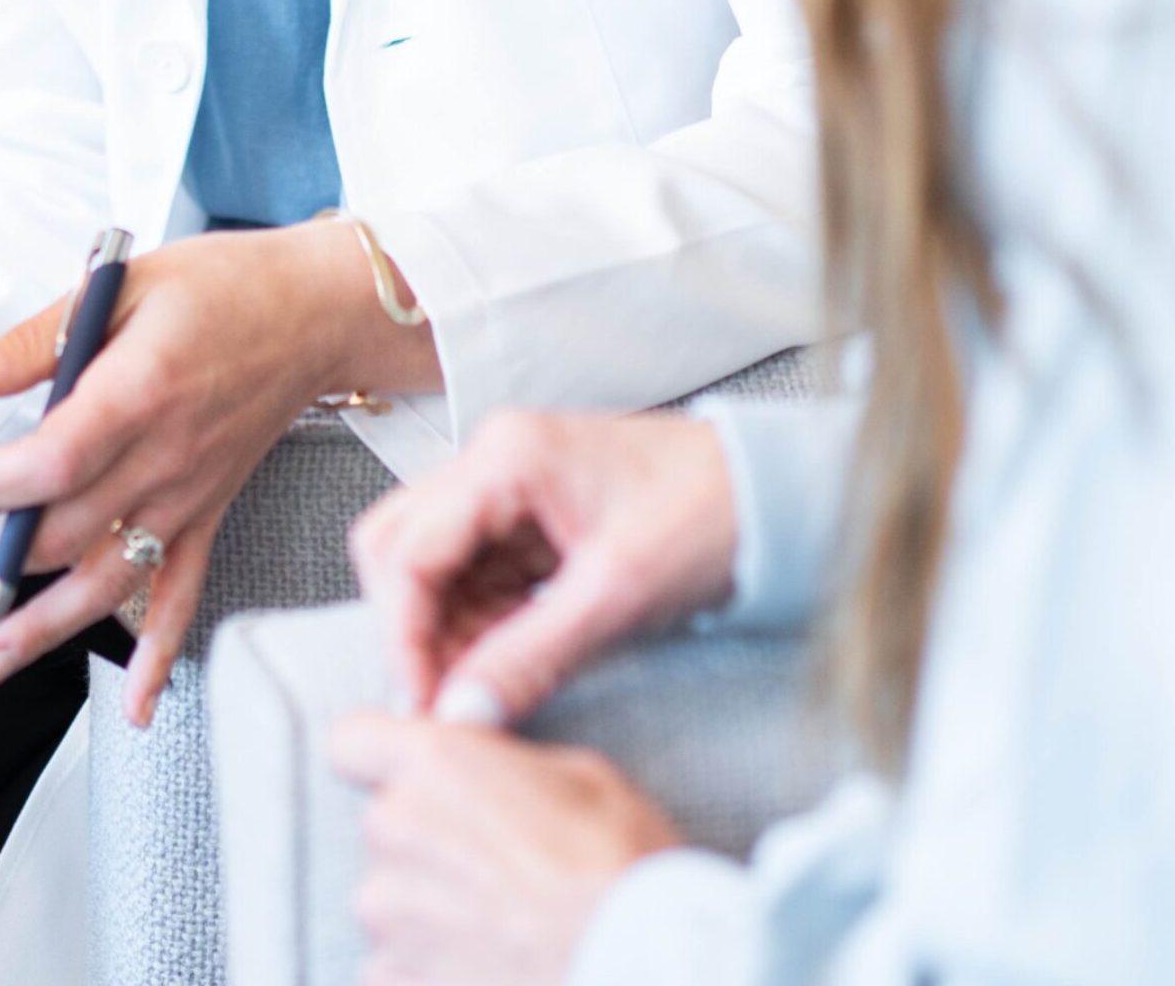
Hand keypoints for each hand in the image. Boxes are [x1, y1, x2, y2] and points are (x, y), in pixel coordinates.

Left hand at [0, 221, 440, 719]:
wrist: (316, 311)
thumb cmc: (223, 286)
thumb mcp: (124, 282)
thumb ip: (36, 338)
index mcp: (139, 392)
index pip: (52, 462)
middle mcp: (165, 458)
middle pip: (61, 531)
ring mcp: (189, 496)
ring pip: (108, 581)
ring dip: (43, 629)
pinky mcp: (208, 513)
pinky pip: (184, 594)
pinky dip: (162, 655)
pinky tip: (137, 705)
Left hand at [331, 716, 679, 985]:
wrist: (639, 966)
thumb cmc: (620, 869)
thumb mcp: (578, 774)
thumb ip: (499, 763)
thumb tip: (475, 761)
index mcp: (432, 765)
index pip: (351, 742)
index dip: (380, 758)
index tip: (418, 779)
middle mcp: (395, 834)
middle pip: (384, 829)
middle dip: (428, 844)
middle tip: (498, 869)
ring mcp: (389, 921)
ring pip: (392, 906)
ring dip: (430, 916)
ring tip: (502, 931)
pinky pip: (398, 972)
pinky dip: (434, 974)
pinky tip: (492, 971)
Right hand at [348, 409, 736, 719]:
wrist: (774, 491)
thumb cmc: (707, 514)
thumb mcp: (617, 594)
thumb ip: (530, 655)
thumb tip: (461, 716)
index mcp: (507, 457)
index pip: (408, 550)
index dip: (403, 635)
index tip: (420, 705)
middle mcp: (494, 462)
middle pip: (400, 546)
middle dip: (410, 627)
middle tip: (440, 700)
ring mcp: (511, 489)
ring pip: (433, 565)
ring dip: (443, 632)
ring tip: (477, 695)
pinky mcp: (532, 521)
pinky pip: (475, 576)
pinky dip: (477, 626)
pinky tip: (502, 668)